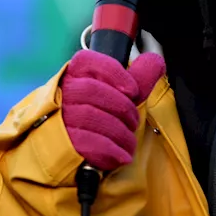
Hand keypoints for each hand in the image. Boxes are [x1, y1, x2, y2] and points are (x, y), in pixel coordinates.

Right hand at [61, 50, 166, 170]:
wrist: (75, 153)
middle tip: (133, 122)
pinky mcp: (62, 144)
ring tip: (128, 142)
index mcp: (74, 75)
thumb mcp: (121, 95)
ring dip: (120, 132)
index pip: (87, 61)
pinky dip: (112, 149)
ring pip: (91, 117)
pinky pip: (88, 142)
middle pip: (92, 90)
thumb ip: (139, 77)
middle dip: (123, 108)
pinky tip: (122, 155)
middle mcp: (62, 93)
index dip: (114, 73)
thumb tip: (155, 60)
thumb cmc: (100, 119)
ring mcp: (60, 118)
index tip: (133, 90)